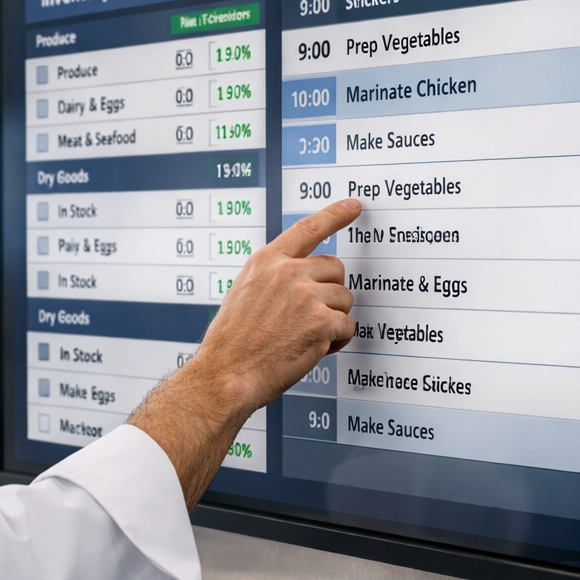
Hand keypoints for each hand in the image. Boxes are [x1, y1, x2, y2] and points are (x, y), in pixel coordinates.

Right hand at [128, 199, 360, 508]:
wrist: (226, 374)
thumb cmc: (232, 343)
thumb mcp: (244, 294)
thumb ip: (273, 279)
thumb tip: (301, 279)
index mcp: (266, 262)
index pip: (307, 228)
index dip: (334, 214)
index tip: (352, 205)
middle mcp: (287, 272)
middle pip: (336, 268)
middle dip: (330, 292)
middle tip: (310, 316)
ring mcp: (306, 295)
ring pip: (344, 299)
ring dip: (332, 319)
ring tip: (304, 336)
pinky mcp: (321, 321)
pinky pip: (347, 326)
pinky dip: (335, 341)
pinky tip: (311, 349)